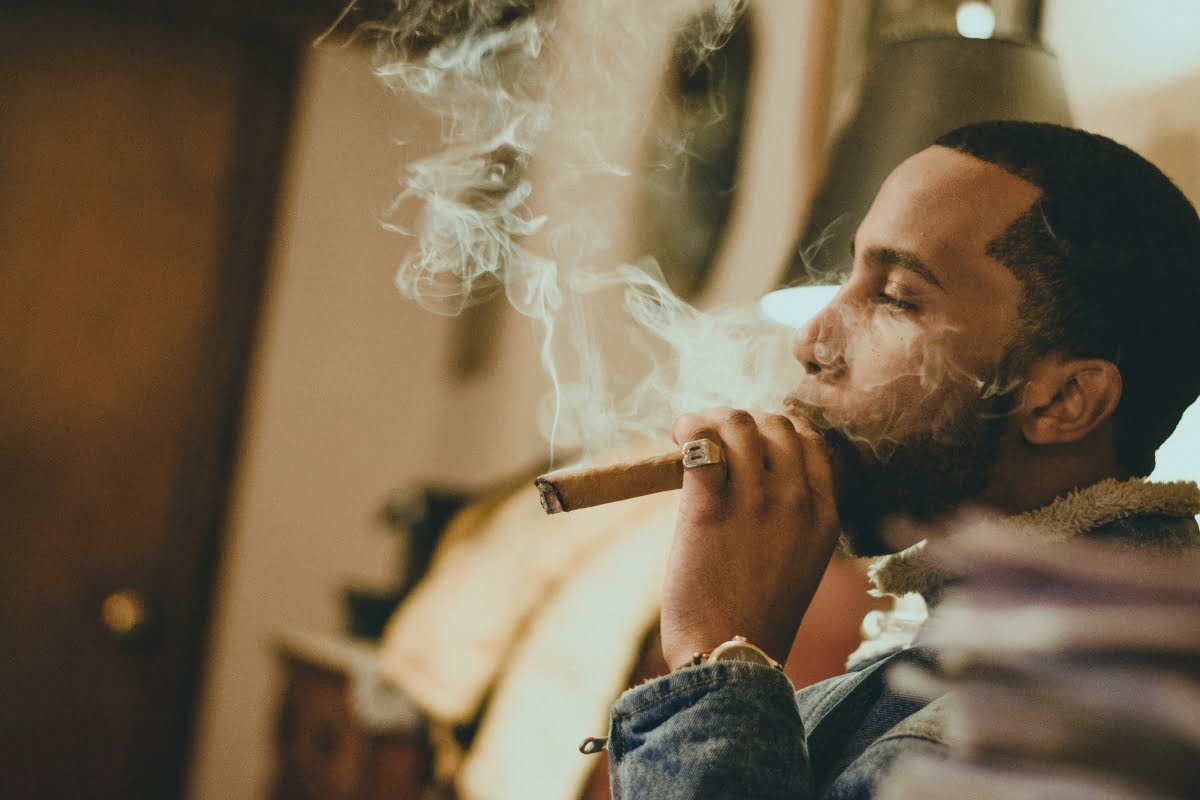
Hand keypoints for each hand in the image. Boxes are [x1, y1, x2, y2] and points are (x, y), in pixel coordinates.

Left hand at [660, 408, 841, 670]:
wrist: (730, 657)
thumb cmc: (754, 615)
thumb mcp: (796, 561)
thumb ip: (788, 516)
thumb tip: (750, 472)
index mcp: (824, 514)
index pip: (809, 440)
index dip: (774, 428)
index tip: (746, 439)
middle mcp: (796, 500)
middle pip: (774, 425)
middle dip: (740, 421)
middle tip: (710, 437)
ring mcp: (756, 501)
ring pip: (738, 425)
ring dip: (710, 421)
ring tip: (687, 436)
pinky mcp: (711, 507)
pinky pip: (702, 445)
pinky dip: (688, 430)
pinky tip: (676, 438)